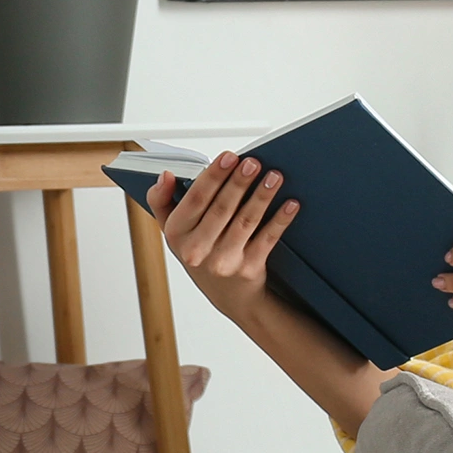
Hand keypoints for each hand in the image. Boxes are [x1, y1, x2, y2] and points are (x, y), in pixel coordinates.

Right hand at [148, 152, 299, 323]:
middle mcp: (197, 250)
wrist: (229, 295)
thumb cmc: (202, 253)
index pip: (195, 199)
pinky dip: (280, 220)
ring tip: (274, 176)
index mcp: (177, 234)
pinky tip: (290, 204)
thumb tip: (165, 175)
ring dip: (261, 196)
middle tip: (253, 162)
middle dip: (239, 182)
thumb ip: (162, 200)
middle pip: (221, 208)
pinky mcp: (247, 269)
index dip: (213, 176)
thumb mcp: (175, 231)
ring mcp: (223, 262)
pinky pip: (266, 239)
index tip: (229, 157)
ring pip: (245, 221)